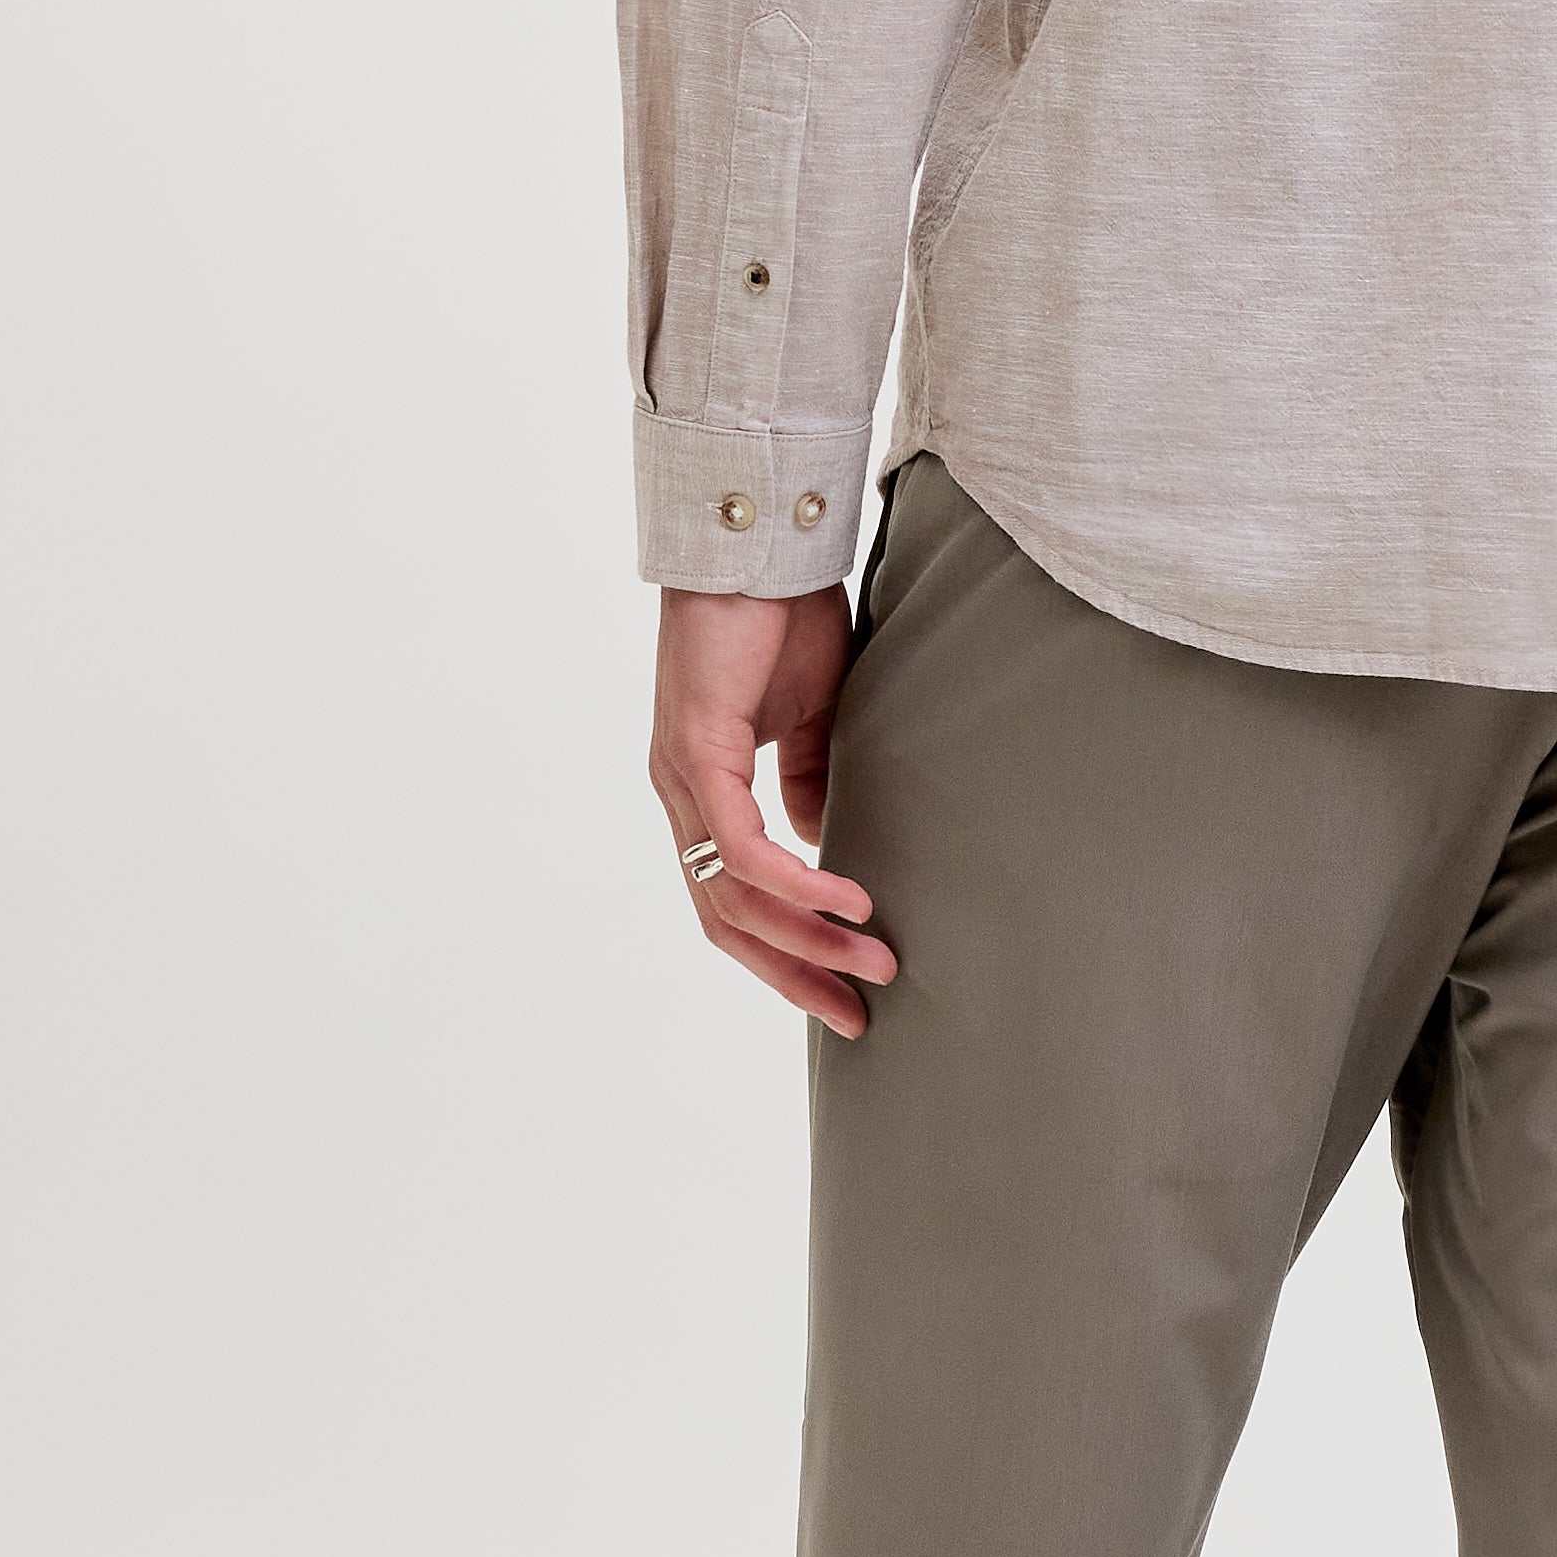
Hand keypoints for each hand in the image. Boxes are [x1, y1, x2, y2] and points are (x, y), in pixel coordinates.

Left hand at [648, 585, 897, 1034]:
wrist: (760, 543)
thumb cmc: (783, 616)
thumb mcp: (810, 715)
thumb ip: (810, 777)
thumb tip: (823, 840)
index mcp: (703, 790)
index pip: (733, 899)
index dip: (784, 954)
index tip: (843, 993)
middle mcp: (681, 796)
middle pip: (725, 921)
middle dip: (793, 973)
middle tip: (857, 1013)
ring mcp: (681, 779)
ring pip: (733, 896)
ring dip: (805, 940)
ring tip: (875, 960)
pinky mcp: (695, 753)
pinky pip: (742, 848)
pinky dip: (796, 886)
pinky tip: (849, 902)